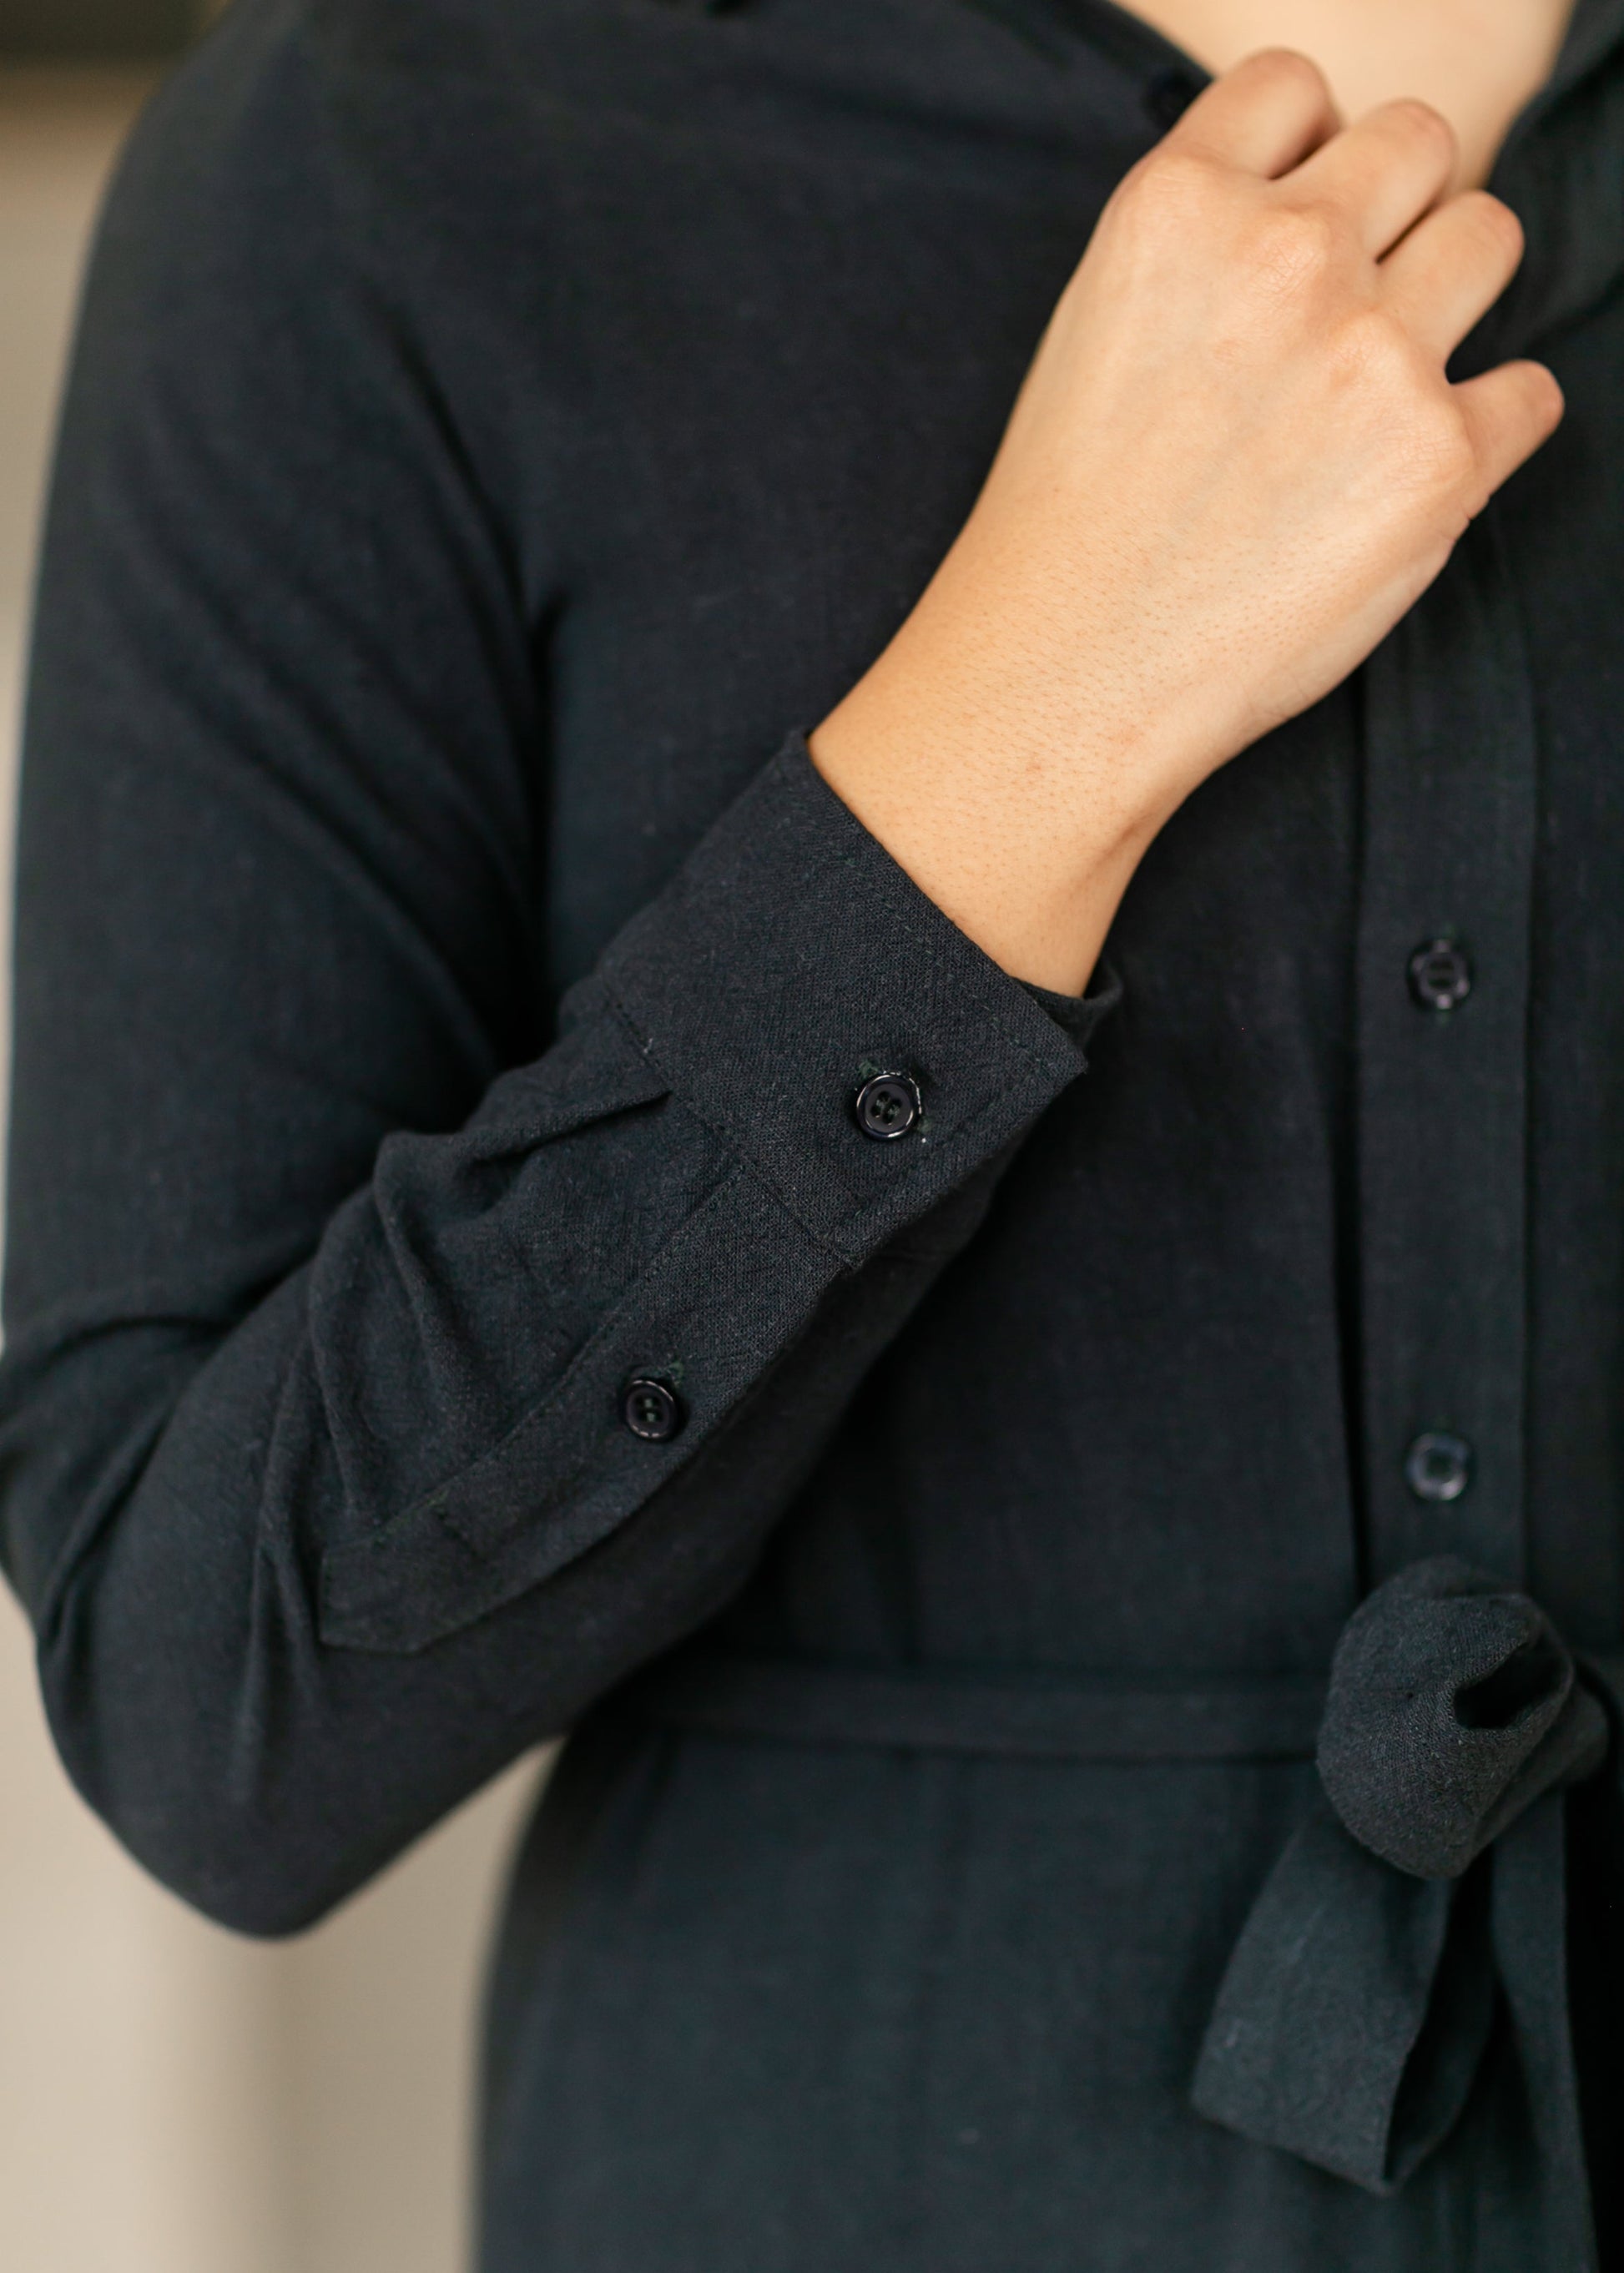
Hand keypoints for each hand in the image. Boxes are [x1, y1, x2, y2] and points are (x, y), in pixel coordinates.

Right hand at [809, 50, 1561, 992]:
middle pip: (1416, 141)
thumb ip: (1202, 247)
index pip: (1295, 88)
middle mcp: (1285, 258)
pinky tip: (1407, 476)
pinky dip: (1487, 427)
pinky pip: (1529, 388)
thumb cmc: (1067, 529)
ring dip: (1453, 295)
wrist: (1067, 678)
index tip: (1289, 225)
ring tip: (1386, 384)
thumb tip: (1307, 213)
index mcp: (1179, 208)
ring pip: (1491, 235)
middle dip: (1392, 214)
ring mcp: (1374, 355)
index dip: (1303, 154)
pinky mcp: (1440, 458)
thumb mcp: (1094, 329)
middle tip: (1347, 312)